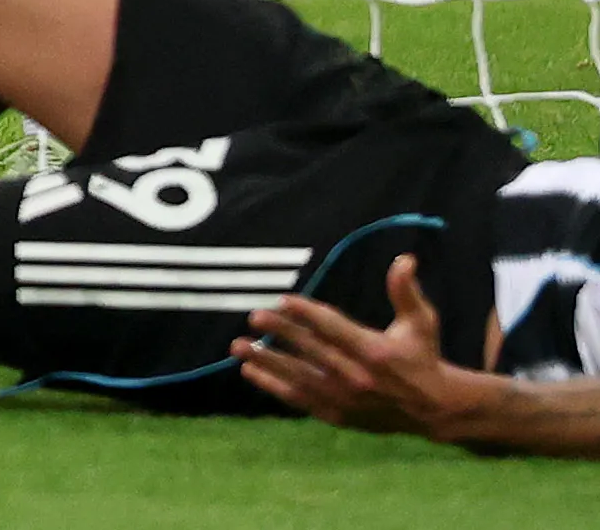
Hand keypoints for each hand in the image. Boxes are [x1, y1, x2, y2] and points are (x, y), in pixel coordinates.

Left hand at [240, 255, 479, 439]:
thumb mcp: (421, 323)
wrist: (435, 410)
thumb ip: (406, 291)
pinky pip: (300, 399)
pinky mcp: (338, 414)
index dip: (308, 313)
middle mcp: (358, 377)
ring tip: (238, 347)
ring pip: (299, 378)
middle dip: (281, 332)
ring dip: (267, 362)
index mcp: (376, 351)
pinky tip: (251, 371)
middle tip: (253, 317)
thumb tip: (405, 259)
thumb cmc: (423, 357)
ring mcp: (346, 398)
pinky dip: (275, 387)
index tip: (284, 299)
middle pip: (312, 351)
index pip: (334, 328)